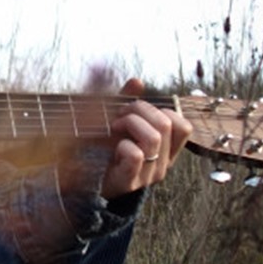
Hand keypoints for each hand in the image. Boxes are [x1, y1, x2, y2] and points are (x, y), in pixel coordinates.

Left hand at [78, 78, 193, 199]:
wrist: (80, 179)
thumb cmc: (102, 148)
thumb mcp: (117, 122)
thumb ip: (127, 102)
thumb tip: (137, 81)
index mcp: (165, 150)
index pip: (182, 125)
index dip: (160, 110)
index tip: (136, 112)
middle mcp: (162, 163)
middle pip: (165, 123)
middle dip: (138, 109)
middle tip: (118, 117)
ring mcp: (147, 174)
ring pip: (154, 137)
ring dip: (128, 123)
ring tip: (112, 129)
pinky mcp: (129, 182)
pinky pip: (135, 155)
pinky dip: (120, 144)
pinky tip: (111, 148)